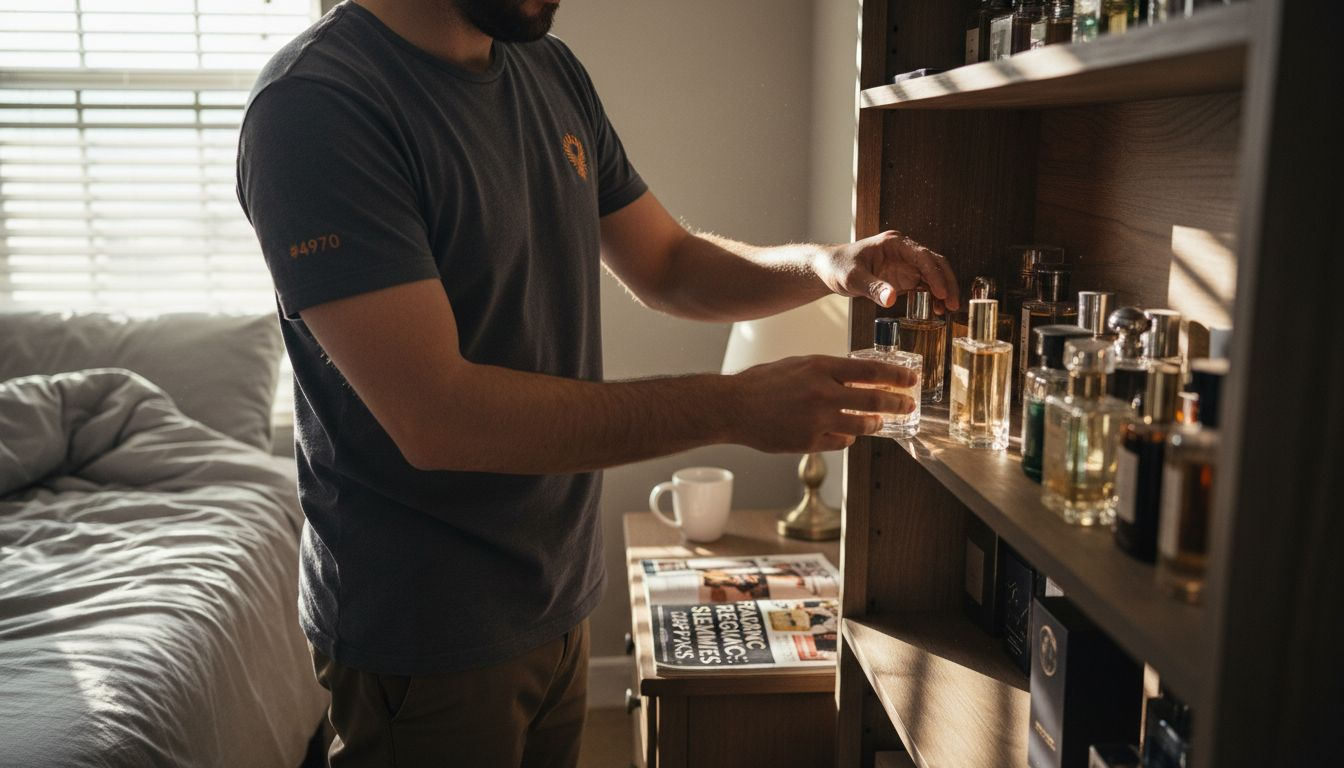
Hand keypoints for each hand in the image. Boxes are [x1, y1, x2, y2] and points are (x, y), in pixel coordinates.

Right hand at [727, 355, 918, 452]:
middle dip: (898, 403)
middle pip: (874, 399)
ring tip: (880, 421)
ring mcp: (817, 419)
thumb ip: (827, 370)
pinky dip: (848, 437)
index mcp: (820, 366)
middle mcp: (822, 392)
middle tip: (909, 405)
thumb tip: (857, 377)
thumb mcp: (798, 364)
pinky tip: (847, 433)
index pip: (870, 370)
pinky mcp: (810, 442)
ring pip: (862, 425)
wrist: (733, 407)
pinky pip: (841, 441)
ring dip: (875, 423)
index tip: (910, 379)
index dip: (895, 376)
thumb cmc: (763, 383)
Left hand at [815, 231, 959, 313]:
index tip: (942, 292)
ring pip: (933, 275)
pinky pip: (924, 285)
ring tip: (947, 310)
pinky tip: (937, 310)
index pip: (922, 256)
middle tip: (953, 304)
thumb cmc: (838, 267)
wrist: (829, 269)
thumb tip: (891, 299)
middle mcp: (904, 251)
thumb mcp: (853, 278)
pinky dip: (933, 296)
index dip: (935, 274)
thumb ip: (873, 287)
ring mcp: (906, 264)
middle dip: (946, 282)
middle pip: (934, 263)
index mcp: (894, 243)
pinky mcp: (904, 277)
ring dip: (943, 290)